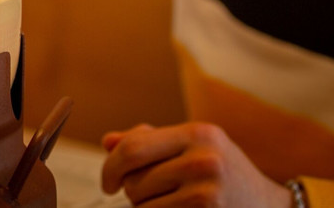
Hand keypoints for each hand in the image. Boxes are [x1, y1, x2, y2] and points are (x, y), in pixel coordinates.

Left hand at [101, 123, 293, 207]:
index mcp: (197, 133)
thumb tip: (108, 141)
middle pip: (135, 180)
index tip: (108, 182)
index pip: (134, 147)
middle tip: (144, 196)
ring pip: (143, 205)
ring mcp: (209, 192)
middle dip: (131, 192)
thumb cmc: (225, 173)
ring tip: (167, 204)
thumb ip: (150, 142)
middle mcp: (204, 159)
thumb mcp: (194, 147)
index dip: (111, 167)